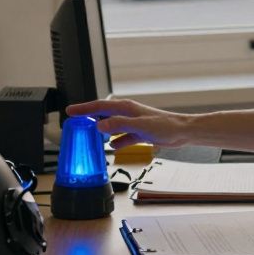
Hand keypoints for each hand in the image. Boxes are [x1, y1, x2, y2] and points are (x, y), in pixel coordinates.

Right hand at [65, 99, 191, 148]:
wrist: (182, 132)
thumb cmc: (165, 125)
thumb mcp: (139, 125)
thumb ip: (119, 125)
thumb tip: (99, 125)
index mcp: (126, 108)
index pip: (100, 106)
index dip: (84, 109)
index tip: (70, 111)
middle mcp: (128, 114)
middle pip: (104, 115)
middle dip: (90, 118)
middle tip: (75, 123)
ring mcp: (133, 123)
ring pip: (112, 127)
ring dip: (102, 131)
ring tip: (90, 137)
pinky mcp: (140, 133)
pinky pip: (123, 137)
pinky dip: (117, 142)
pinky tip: (113, 148)